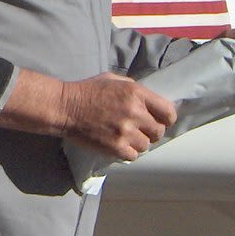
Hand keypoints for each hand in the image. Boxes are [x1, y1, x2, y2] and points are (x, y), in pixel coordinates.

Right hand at [58, 73, 176, 161]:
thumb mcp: (114, 80)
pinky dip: (128, 152)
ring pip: (146, 145)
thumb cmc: (88, 91)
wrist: (66, 108)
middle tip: (140, 129)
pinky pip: (133, 155)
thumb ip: (134, 89)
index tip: (161, 121)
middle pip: (159, 131)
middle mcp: (135, 112)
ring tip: (126, 136)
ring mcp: (125, 131)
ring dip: (138, 142)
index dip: (167, 118)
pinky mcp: (115, 147)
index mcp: (136, 93)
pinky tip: (119, 144)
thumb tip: (150, 102)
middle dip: (152, 131)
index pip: (168, 112)